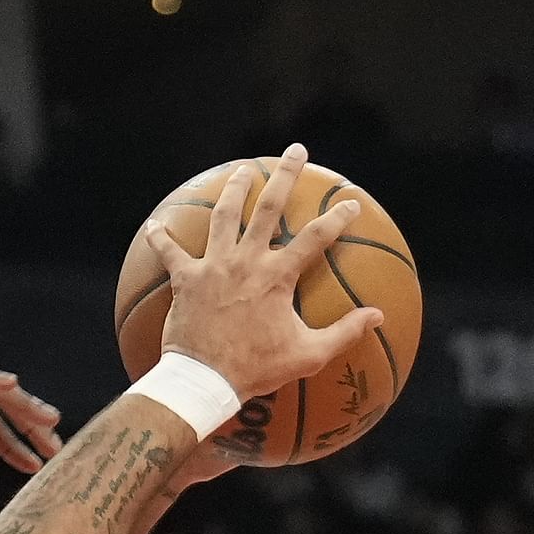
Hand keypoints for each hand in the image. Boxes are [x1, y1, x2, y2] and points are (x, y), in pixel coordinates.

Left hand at [141, 145, 383, 400]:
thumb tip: (378, 316)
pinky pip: (169, 252)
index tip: (351, 202)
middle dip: (285, 175)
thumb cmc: (256, 369)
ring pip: (223, 216)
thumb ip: (344, 333)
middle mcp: (245, 261)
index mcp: (277, 275)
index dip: (338, 216)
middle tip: (296, 152)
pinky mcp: (184, 280)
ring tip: (242, 171)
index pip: (317, 236)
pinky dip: (161, 238)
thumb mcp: (307, 355)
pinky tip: (155, 224)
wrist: (204, 381)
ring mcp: (213, 266)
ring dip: (234, 190)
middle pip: (269, 207)